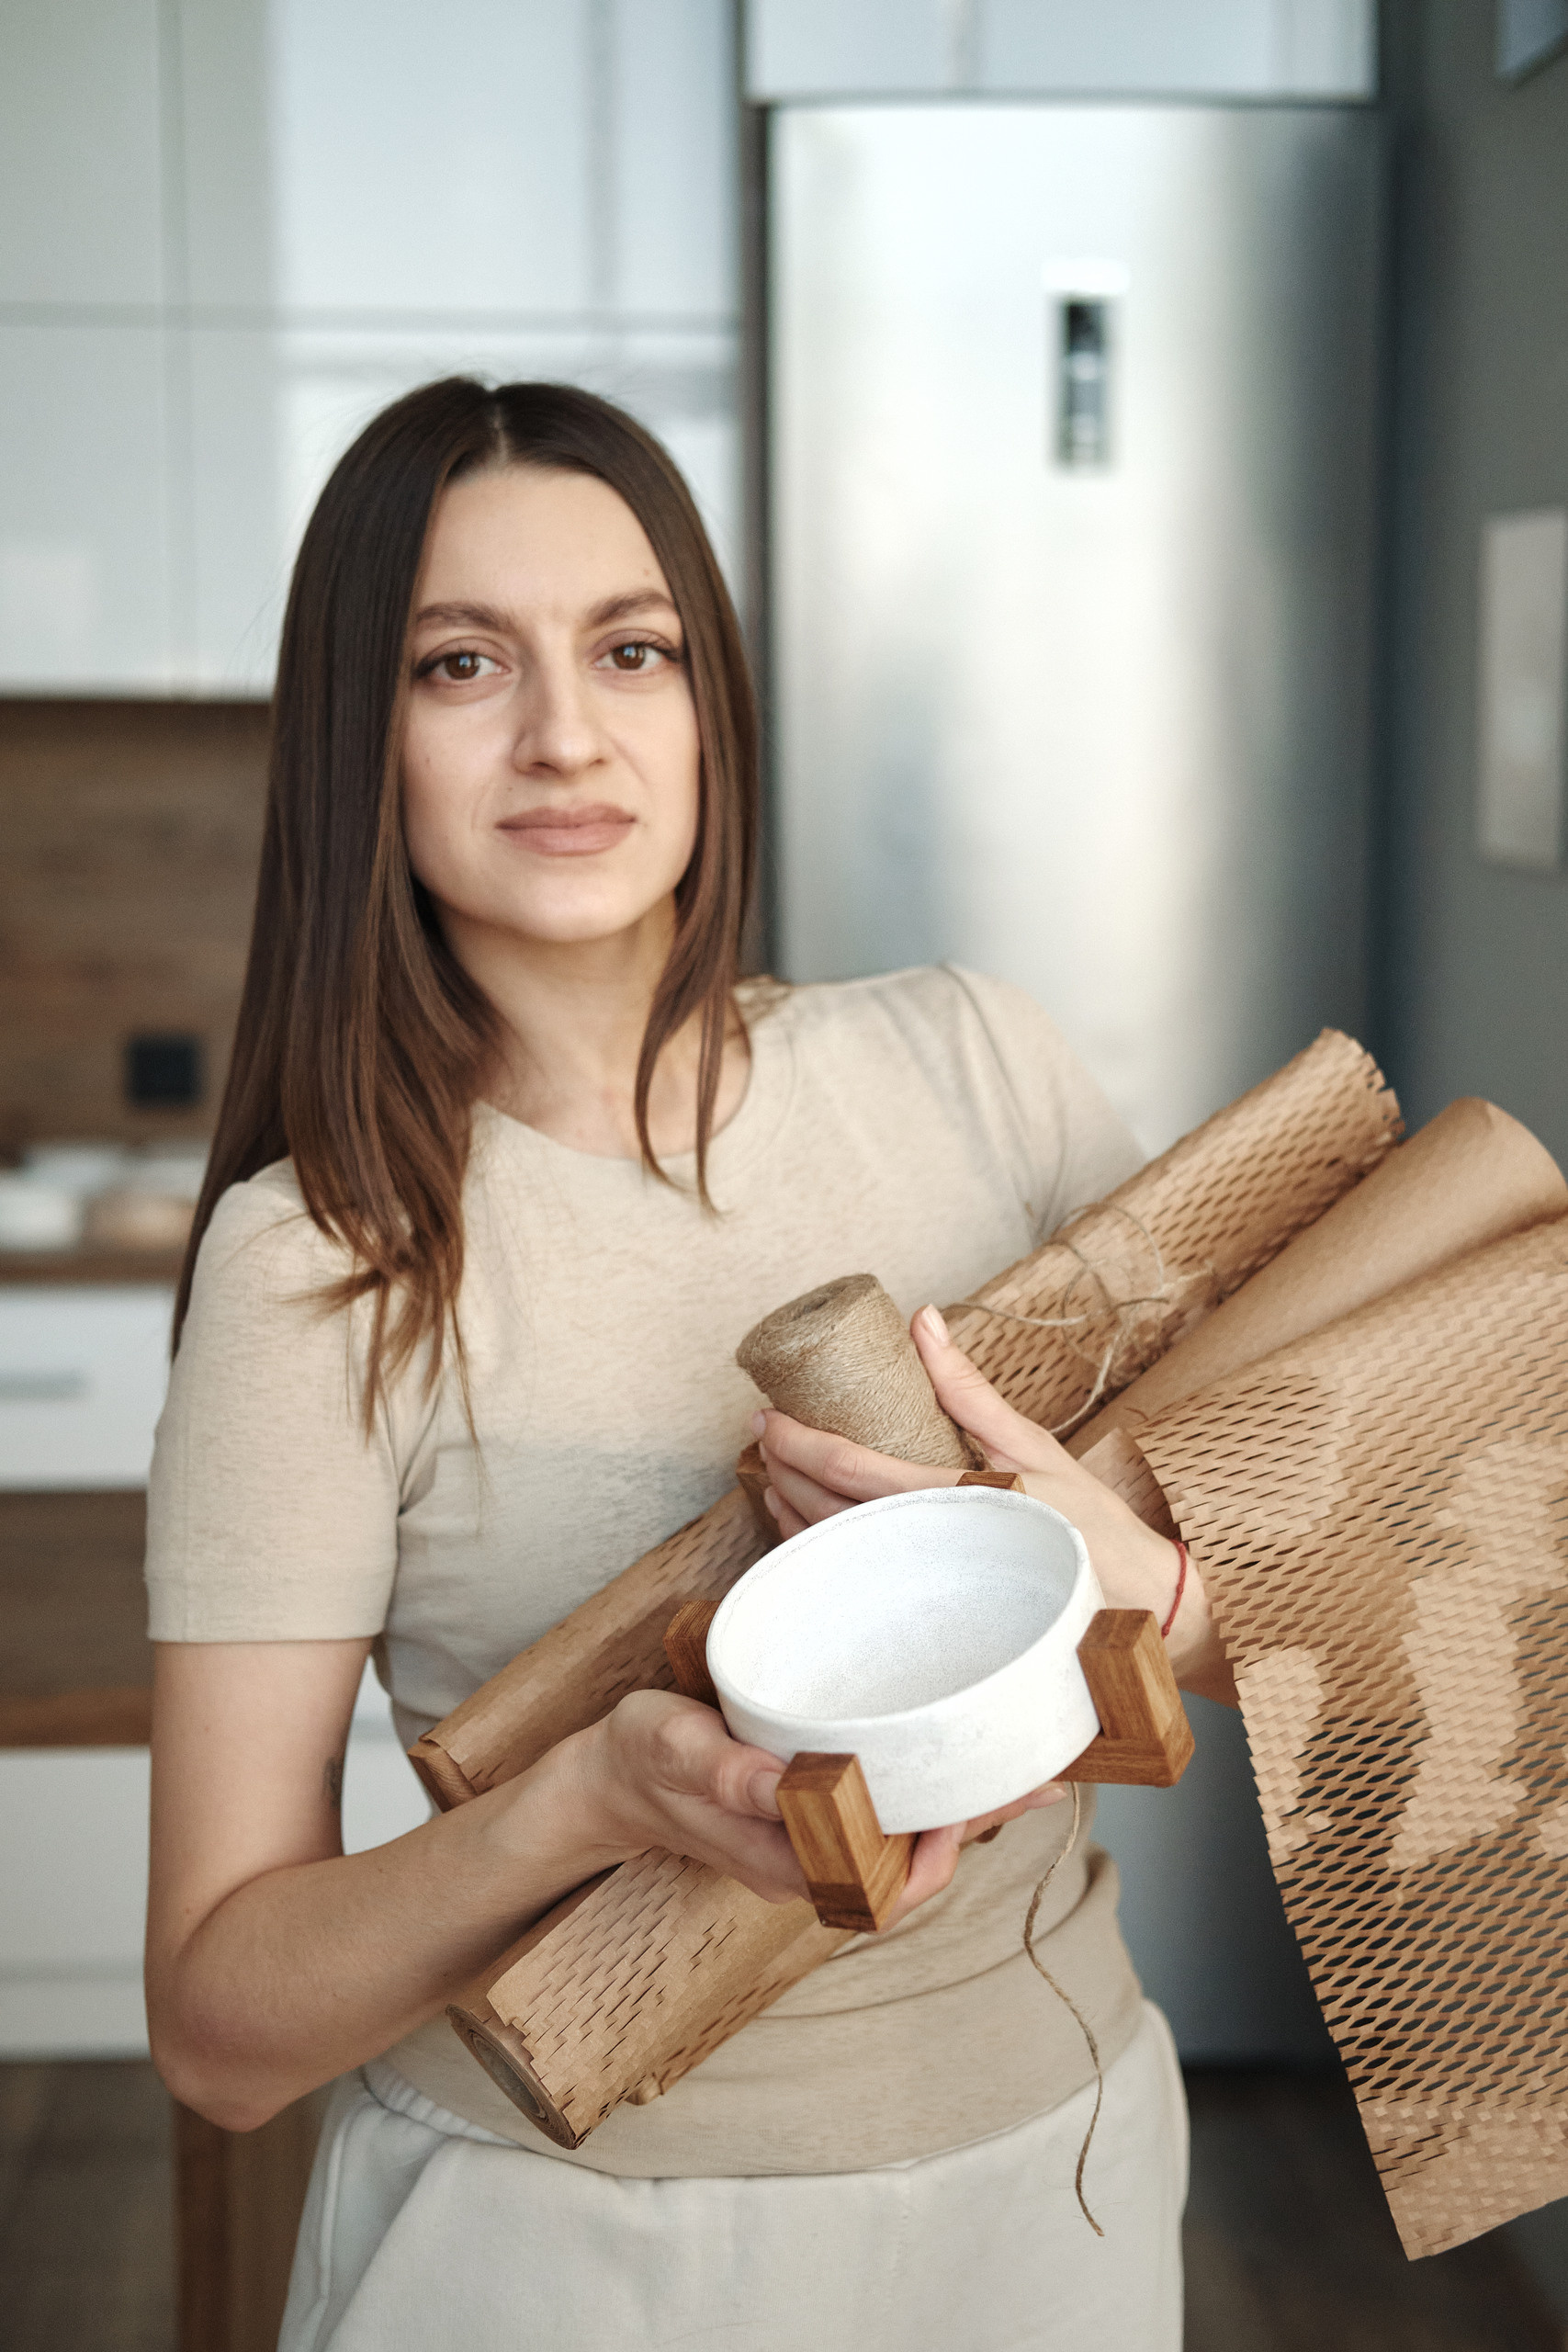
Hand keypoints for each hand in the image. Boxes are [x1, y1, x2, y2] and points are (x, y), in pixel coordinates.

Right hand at [556, 1687, 1065, 1928]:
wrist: (611, 1776)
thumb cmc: (640, 1759)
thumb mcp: (671, 1749)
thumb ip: (721, 1770)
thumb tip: (782, 1784)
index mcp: (787, 1864)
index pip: (886, 1884)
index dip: (940, 1852)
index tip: (971, 1801)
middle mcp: (814, 1863)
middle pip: (915, 1861)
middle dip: (977, 1822)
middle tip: (1036, 1772)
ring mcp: (817, 1842)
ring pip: (907, 1836)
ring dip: (962, 1802)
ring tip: (1021, 1757)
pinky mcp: (818, 1812)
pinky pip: (888, 1810)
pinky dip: (930, 1784)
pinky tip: (962, 1752)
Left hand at [755, 1304, 1234, 1701]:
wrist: (1141, 1608)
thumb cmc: (1091, 1524)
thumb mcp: (1034, 1443)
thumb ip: (967, 1387)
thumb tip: (921, 1319)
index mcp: (958, 1502)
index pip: (852, 1471)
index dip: (797, 1441)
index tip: (766, 1417)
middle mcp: (935, 1552)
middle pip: (830, 1514)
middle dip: (783, 1472)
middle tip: (761, 1437)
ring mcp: (931, 1596)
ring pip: (837, 1556)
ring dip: (794, 1515)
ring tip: (775, 1478)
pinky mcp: (935, 1622)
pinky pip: (860, 1586)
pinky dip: (826, 1555)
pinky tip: (813, 1534)